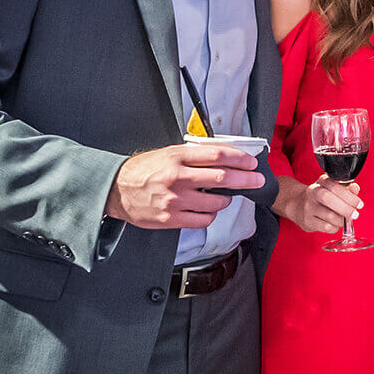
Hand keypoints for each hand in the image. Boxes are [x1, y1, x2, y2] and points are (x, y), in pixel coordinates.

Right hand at [106, 143, 263, 229]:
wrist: (116, 190)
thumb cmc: (144, 170)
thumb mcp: (169, 153)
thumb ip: (195, 155)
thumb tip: (226, 157)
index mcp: (178, 157)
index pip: (218, 155)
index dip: (240, 159)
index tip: (252, 162)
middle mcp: (178, 177)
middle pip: (223, 178)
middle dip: (246, 180)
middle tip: (257, 180)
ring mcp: (175, 200)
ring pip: (216, 203)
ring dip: (227, 200)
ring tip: (224, 197)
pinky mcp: (171, 219)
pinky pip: (203, 220)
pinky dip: (211, 215)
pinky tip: (207, 210)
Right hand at [274, 176, 361, 234]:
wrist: (296, 204)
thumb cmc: (320, 197)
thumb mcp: (332, 189)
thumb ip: (346, 189)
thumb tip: (355, 188)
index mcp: (322, 182)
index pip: (335, 187)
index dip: (349, 196)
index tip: (359, 204)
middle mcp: (313, 193)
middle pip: (328, 199)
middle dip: (345, 208)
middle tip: (355, 215)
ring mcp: (308, 207)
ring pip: (328, 215)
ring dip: (341, 220)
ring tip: (346, 220)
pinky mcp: (307, 221)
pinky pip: (325, 227)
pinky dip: (334, 227)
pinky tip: (335, 224)